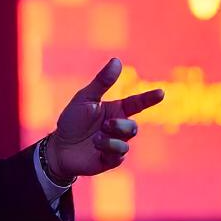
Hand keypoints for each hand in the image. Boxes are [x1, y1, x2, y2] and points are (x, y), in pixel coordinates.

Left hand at [47, 58, 164, 181]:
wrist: (59, 147)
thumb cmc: (72, 120)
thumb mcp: (85, 98)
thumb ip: (102, 82)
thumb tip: (117, 60)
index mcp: (116, 110)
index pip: (137, 103)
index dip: (149, 98)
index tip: (161, 92)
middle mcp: (118, 127)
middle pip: (133, 127)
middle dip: (120, 126)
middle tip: (106, 125)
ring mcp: (116, 144)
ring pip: (126, 143)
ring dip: (110, 140)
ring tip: (95, 140)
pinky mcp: (110, 160)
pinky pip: (119, 156)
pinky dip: (109, 151)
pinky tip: (96, 149)